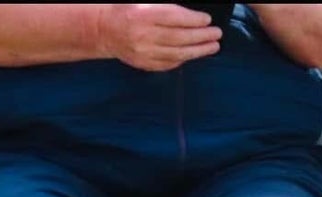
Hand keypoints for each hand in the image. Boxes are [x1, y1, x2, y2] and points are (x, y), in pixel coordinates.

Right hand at [98, 4, 221, 70]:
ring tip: (212, 47)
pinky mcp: (141, 63)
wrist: (105, 29)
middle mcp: (143, 35)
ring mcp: (142, 52)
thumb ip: (167, 6)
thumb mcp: (146, 1)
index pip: (175, 18)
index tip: (207, 20)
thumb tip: (191, 14)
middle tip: (217, 34)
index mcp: (144, 15)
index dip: (194, 20)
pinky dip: (181, 60)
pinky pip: (165, 64)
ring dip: (197, 51)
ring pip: (175, 54)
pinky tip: (192, 55)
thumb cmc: (128, 9)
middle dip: (201, 37)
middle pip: (179, 38)